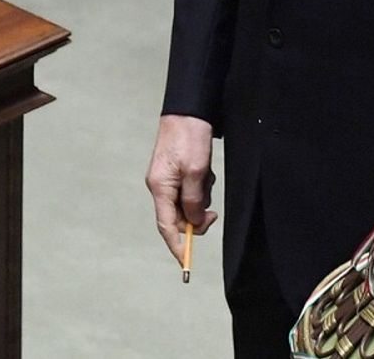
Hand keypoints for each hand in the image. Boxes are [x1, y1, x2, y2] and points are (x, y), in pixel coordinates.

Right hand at [146, 114, 218, 263]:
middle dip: (197, 214)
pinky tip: (204, 168)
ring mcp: (167, 179)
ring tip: (206, 174)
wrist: (189, 110)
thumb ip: (193, 200)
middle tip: (213, 212)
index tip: (186, 262)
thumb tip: (193, 222)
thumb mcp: (195, 171)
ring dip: (201, 195)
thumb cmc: (189, 136)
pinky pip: (191, 189)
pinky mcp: (176, 172)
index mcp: (160, 187)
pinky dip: (201, 185)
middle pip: (179, 217)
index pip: (166, 226)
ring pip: (188, 203)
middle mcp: (160, 186)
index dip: (176, 246)